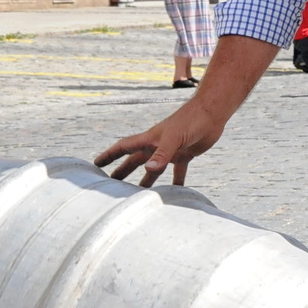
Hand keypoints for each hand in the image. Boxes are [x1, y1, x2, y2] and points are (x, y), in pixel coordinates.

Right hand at [94, 98, 225, 187]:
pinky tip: (176, 194)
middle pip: (135, 160)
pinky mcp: (185, 154)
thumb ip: (163, 154)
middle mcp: (157, 145)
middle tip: (111, 185)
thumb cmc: (191, 120)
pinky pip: (177, 171)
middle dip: (122, 171)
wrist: (211, 113)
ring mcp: (170, 150)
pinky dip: (176, 183)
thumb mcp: (175, 137)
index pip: (124, 147)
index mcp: (150, 139)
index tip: (96, 164)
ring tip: (139, 195)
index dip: (109, 155)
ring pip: (154, 168)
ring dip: (146, 180)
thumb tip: (150, 170)